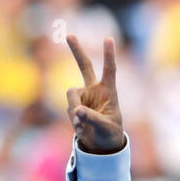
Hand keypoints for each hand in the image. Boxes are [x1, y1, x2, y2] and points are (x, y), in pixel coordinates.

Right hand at [65, 35, 125, 153]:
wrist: (100, 145)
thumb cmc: (110, 134)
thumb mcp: (106, 128)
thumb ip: (92, 119)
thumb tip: (77, 110)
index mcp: (109, 92)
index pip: (109, 71)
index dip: (109, 55)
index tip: (109, 38)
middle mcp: (94, 90)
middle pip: (84, 66)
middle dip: (76, 50)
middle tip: (69, 35)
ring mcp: (82, 97)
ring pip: (71, 96)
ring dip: (75, 112)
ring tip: (85, 126)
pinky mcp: (73, 105)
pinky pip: (69, 110)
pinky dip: (75, 121)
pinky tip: (83, 129)